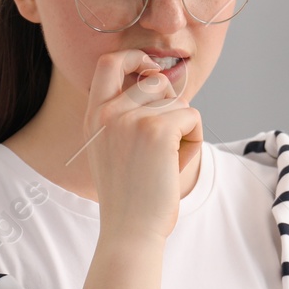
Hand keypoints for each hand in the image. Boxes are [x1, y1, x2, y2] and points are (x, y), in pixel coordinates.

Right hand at [79, 48, 203, 244]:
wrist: (130, 231)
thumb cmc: (129, 197)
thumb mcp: (112, 150)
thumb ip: (126, 116)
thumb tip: (161, 76)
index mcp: (94, 116)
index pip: (109, 62)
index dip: (135, 57)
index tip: (151, 70)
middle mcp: (108, 112)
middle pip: (155, 81)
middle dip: (172, 104)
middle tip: (170, 138)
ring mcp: (131, 118)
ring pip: (177, 102)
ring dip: (184, 129)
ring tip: (170, 160)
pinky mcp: (157, 129)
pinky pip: (191, 116)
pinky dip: (194, 139)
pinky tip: (179, 163)